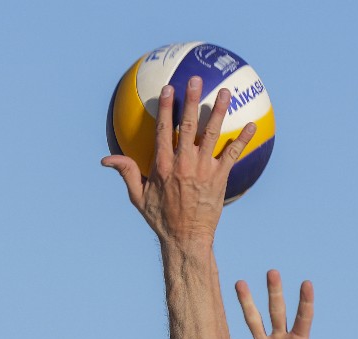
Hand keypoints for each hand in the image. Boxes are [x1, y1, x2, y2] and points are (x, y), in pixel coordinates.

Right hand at [102, 76, 255, 243]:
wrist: (186, 238)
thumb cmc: (161, 219)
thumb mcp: (138, 197)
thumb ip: (126, 172)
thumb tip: (105, 159)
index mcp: (162, 165)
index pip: (163, 129)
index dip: (166, 107)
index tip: (169, 88)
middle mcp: (183, 163)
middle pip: (188, 125)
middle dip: (192, 100)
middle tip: (197, 80)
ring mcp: (203, 169)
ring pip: (212, 134)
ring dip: (220, 111)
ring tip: (226, 92)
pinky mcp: (220, 178)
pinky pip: (233, 154)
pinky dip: (242, 139)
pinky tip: (252, 125)